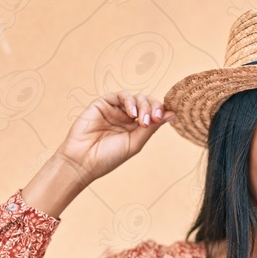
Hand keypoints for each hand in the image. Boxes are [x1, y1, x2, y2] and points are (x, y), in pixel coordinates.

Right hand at [55, 91, 175, 184]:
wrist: (82, 161)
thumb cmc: (108, 157)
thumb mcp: (134, 143)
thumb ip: (152, 128)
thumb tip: (173, 114)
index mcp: (135, 128)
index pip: (153, 113)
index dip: (161, 111)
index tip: (168, 116)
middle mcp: (126, 117)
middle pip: (147, 103)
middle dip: (153, 108)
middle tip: (153, 120)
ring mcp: (115, 109)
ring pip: (136, 97)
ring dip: (143, 105)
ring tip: (142, 119)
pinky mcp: (103, 104)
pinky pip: (120, 96)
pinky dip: (129, 101)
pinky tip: (132, 114)